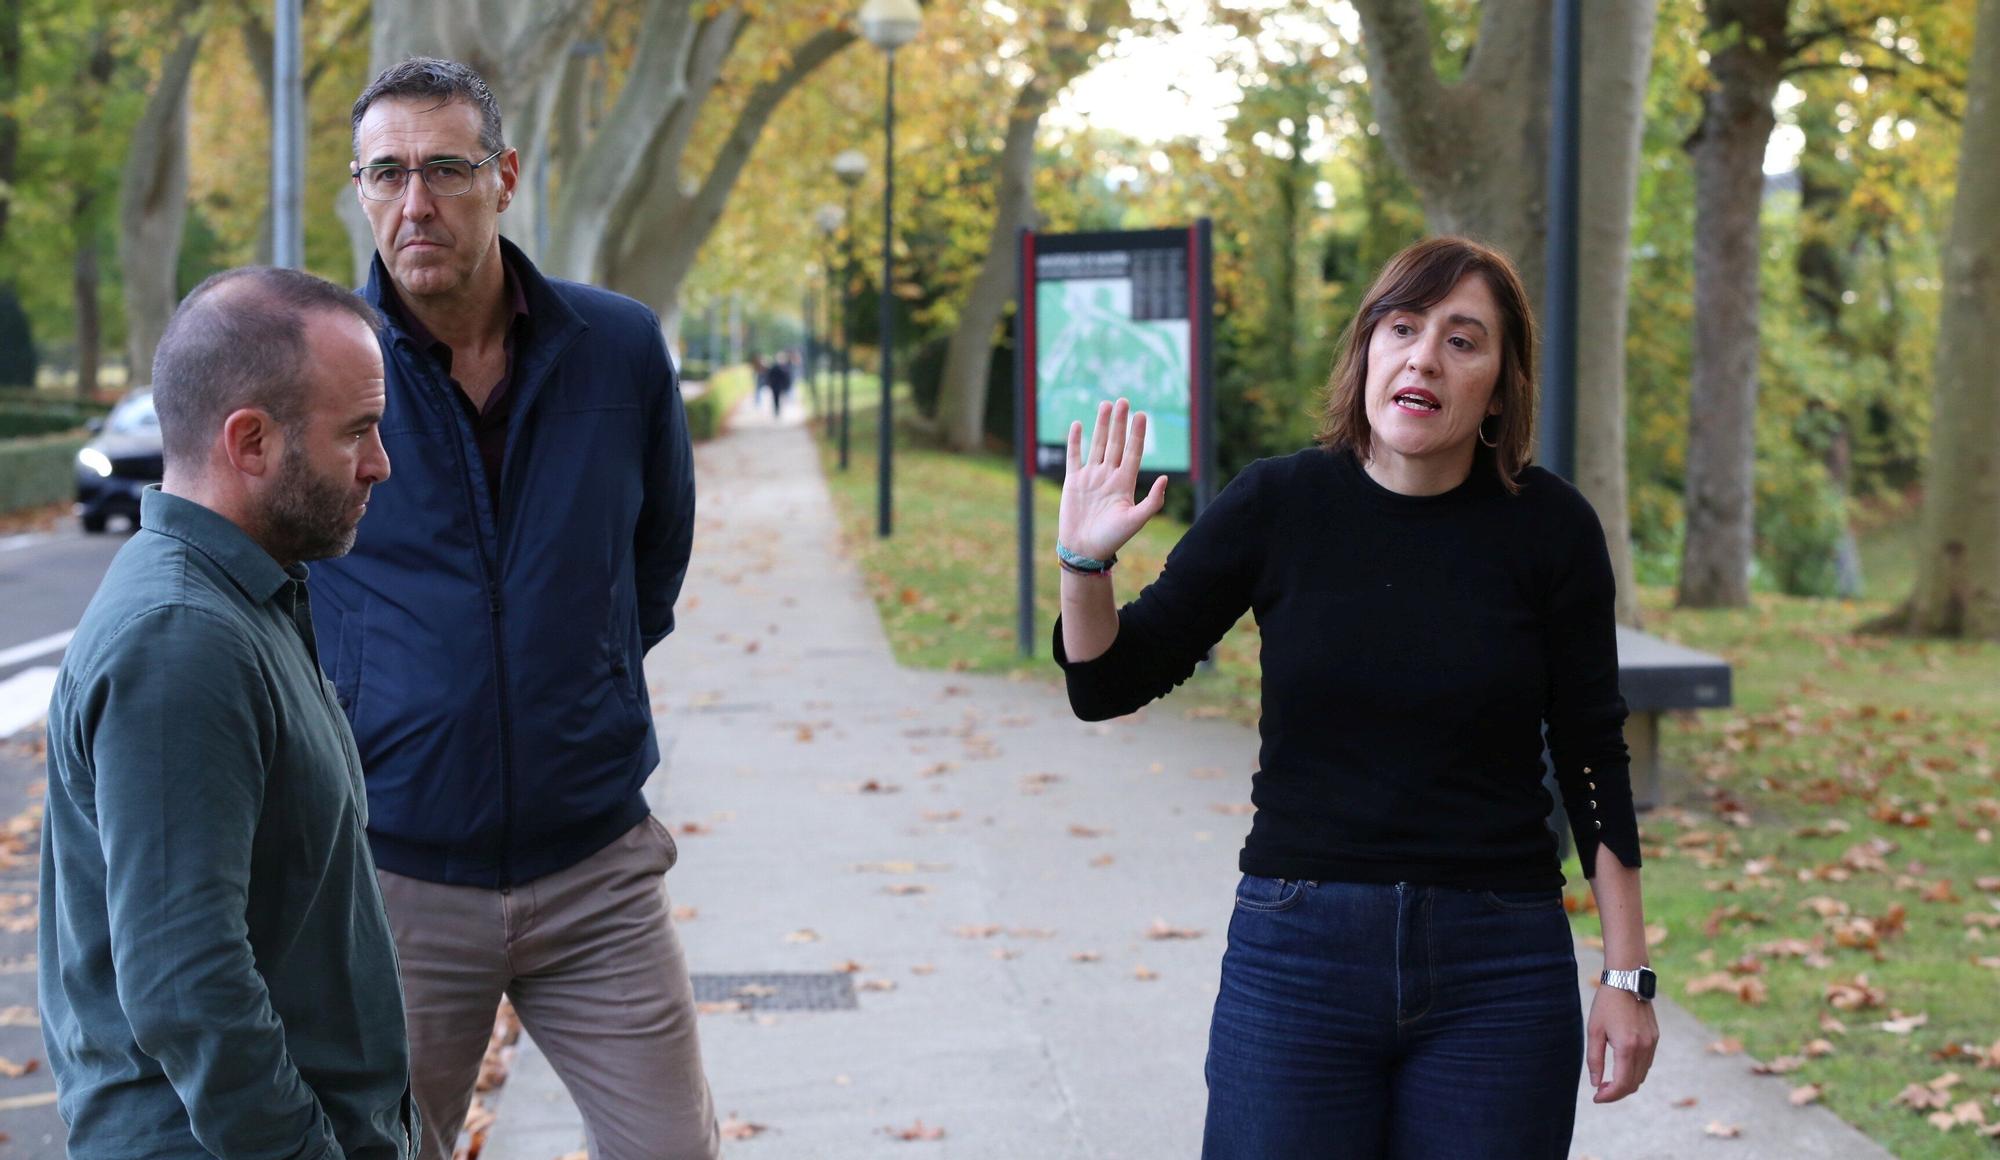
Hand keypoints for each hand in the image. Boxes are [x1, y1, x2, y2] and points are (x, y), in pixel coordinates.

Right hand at [1059, 398, 1167, 561]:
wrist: (1085, 550)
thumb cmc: (1112, 538)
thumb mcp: (1136, 520)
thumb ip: (1152, 501)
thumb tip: (1165, 478)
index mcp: (1125, 483)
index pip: (1133, 452)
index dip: (1138, 434)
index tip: (1142, 415)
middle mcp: (1109, 476)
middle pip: (1115, 443)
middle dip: (1119, 422)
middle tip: (1123, 401)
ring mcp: (1091, 477)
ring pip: (1097, 445)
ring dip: (1101, 425)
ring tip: (1106, 405)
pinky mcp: (1074, 481)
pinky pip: (1074, 456)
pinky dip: (1075, 441)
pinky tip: (1078, 425)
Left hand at [1587, 984, 1659, 1102]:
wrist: (1627, 980)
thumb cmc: (1606, 1004)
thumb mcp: (1594, 1030)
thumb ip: (1594, 1059)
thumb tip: (1595, 1083)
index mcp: (1627, 1047)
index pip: (1621, 1084)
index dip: (1609, 1096)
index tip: (1596, 1098)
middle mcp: (1644, 1048)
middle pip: (1634, 1084)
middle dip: (1616, 1092)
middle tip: (1599, 1092)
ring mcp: (1652, 1043)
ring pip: (1642, 1075)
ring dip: (1626, 1083)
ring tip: (1608, 1081)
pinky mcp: (1655, 1038)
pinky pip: (1647, 1063)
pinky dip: (1635, 1071)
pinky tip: (1621, 1067)